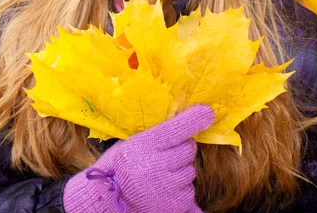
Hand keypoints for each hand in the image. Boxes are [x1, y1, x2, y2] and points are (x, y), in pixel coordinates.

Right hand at [63, 104, 214, 212]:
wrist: (109, 200)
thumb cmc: (120, 166)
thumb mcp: (131, 142)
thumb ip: (155, 133)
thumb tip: (183, 116)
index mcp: (144, 146)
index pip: (176, 129)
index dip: (194, 119)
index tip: (208, 112)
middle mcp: (156, 166)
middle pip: (189, 149)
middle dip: (183, 147)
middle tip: (166, 152)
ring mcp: (166, 188)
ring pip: (190, 170)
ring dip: (181, 169)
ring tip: (160, 173)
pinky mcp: (175, 206)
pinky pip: (190, 190)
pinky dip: (181, 188)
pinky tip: (167, 188)